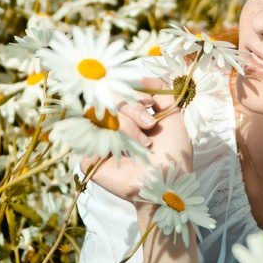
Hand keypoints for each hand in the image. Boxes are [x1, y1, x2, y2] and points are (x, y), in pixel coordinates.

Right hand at [80, 78, 192, 201]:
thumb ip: (161, 93)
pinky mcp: (90, 158)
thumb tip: (141, 77)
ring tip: (144, 143)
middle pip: (109, 100)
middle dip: (133, 109)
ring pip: (101, 115)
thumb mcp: (173, 118)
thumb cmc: (173, 155)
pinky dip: (113, 139)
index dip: (132, 93)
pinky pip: (91, 136)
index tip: (148, 102)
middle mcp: (112, 127)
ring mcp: (99, 141)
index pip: (119, 93)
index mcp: (129, 117)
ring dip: (127, 126)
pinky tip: (126, 150)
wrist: (167, 184)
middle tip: (150, 126)